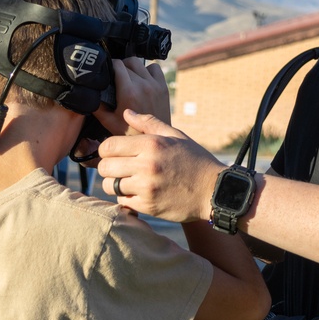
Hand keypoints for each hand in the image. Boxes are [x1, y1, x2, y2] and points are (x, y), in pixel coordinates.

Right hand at [93, 58, 169, 136]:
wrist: (154, 139)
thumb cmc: (131, 133)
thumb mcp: (108, 121)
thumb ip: (97, 106)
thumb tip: (89, 92)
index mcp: (128, 92)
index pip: (117, 64)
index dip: (109, 65)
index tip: (106, 71)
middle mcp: (143, 85)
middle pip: (128, 62)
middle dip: (119, 67)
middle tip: (114, 77)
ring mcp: (155, 85)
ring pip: (140, 62)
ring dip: (131, 67)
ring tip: (127, 76)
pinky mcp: (163, 87)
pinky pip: (154, 68)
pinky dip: (147, 70)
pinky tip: (142, 78)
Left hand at [97, 109, 223, 222]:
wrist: (214, 191)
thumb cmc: (194, 160)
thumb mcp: (175, 136)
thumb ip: (148, 123)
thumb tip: (126, 112)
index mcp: (151, 144)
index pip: (108, 145)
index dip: (107, 149)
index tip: (115, 152)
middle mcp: (146, 165)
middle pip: (104, 166)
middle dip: (108, 166)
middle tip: (120, 167)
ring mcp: (146, 188)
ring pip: (109, 185)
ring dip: (115, 183)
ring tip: (128, 180)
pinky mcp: (148, 206)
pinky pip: (121, 201)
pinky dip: (126, 197)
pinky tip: (138, 192)